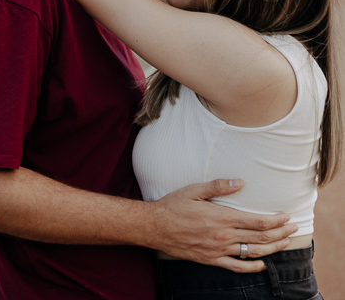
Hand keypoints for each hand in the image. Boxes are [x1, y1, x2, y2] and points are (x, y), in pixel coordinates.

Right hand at [148, 179, 297, 272]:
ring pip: (253, 252)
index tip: (286, 216)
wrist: (155, 226)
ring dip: (273, 248)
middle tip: (293, 228)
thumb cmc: (173, 206)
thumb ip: (217, 186)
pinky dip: (253, 267)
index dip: (276, 220)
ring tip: (285, 242)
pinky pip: (237, 267)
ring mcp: (218, 250)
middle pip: (261, 237)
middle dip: (281, 232)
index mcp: (222, 217)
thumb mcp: (193, 190)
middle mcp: (223, 236)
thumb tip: (239, 182)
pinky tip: (262, 264)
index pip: (258, 221)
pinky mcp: (211, 259)